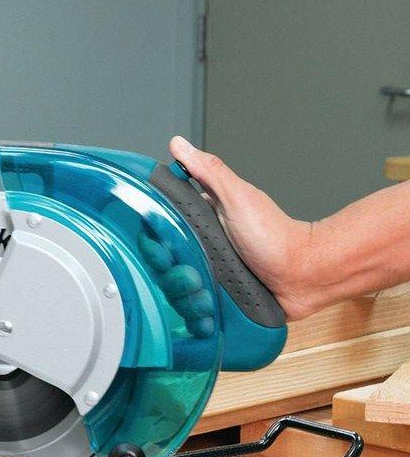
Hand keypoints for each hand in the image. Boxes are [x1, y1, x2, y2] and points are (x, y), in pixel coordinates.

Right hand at [168, 136, 316, 319]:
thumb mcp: (238, 197)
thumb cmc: (276, 237)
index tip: (160, 251)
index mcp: (198, 222)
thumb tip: (180, 145)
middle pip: (162, 266)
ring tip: (204, 290)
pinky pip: (190, 311)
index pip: (158, 233)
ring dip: (183, 296)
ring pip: (173, 292)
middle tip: (190, 273)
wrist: (304, 276)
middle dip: (170, 275)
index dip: (153, 244)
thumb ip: (208, 171)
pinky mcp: (215, 299)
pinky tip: (205, 306)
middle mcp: (199, 249)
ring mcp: (206, 275)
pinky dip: (194, 312)